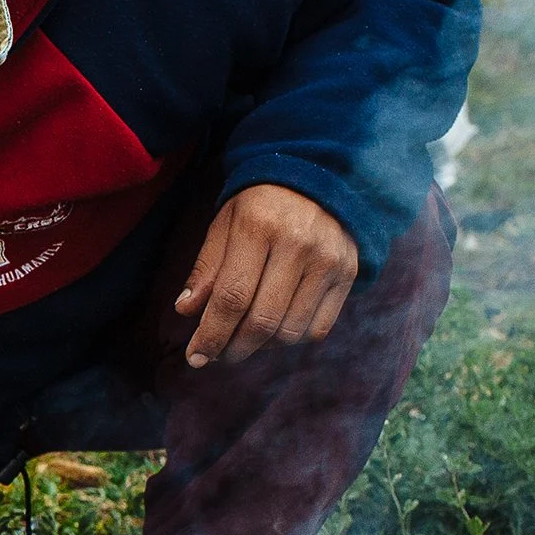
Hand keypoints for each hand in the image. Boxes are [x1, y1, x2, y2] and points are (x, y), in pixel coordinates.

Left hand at [173, 184, 359, 367]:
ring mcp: (329, 260)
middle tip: (217, 355)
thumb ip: (206, 268)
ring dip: (260, 347)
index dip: (211, 334)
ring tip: (243, 340)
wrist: (316, 178)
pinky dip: (291, 338)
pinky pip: (317, 328)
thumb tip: (186, 311)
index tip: (195, 357)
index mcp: (260, 225)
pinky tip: (274, 330)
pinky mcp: (349, 273)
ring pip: (290, 331)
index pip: (232, 297)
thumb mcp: (225, 225)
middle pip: (262, 320)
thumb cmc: (259, 206)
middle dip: (233, 348)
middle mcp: (299, 243)